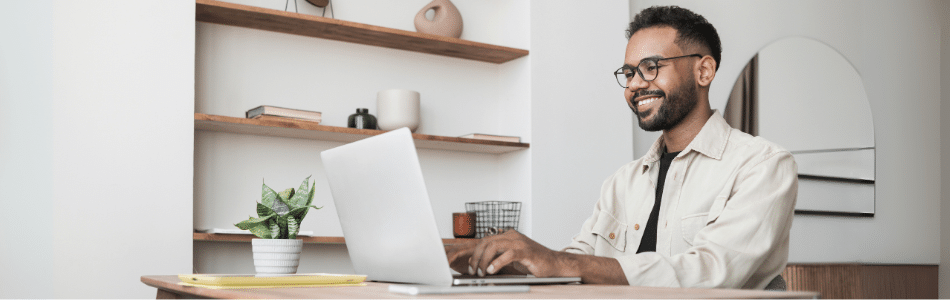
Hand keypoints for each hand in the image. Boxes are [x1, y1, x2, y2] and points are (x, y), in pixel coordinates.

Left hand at [448, 230, 565, 277]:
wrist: (555, 264)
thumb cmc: (534, 262)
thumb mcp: (512, 258)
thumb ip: (499, 257)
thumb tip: (482, 266)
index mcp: (508, 236)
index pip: (485, 240)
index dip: (474, 252)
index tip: (470, 265)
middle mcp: (512, 236)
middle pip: (486, 242)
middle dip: (476, 257)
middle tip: (473, 270)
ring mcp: (519, 242)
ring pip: (494, 246)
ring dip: (484, 260)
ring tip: (482, 272)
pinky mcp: (526, 251)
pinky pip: (508, 254)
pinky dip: (498, 262)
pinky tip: (492, 270)